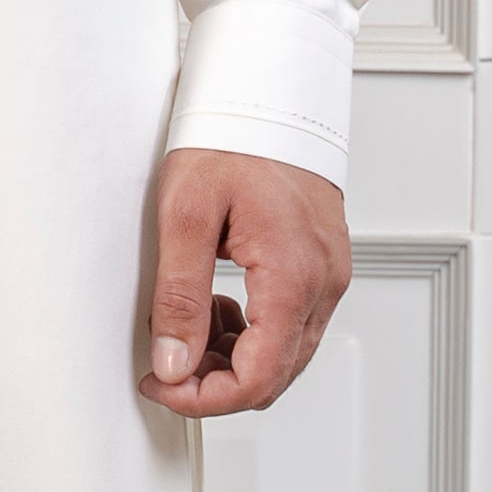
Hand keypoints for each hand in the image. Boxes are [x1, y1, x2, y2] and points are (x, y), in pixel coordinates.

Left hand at [139, 145, 348, 418]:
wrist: (269, 93)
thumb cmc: (231, 139)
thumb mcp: (185, 216)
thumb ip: (179, 298)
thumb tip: (173, 363)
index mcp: (292, 277)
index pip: (257, 377)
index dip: (205, 398)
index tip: (162, 385)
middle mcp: (323, 284)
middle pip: (276, 376)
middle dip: (216, 384)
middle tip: (165, 365)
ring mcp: (329, 276)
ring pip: (286, 356)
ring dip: (234, 359)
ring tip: (187, 327)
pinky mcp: (324, 267)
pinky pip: (293, 325)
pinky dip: (253, 334)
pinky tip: (218, 307)